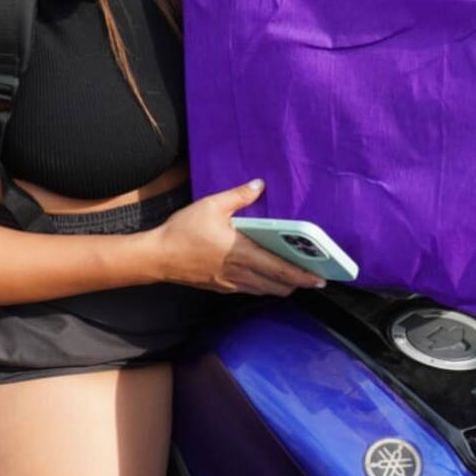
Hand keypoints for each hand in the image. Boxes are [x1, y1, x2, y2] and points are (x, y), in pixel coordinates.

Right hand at [151, 180, 324, 295]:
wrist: (156, 257)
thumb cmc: (183, 230)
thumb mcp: (212, 206)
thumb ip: (239, 195)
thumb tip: (260, 185)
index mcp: (241, 252)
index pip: (279, 268)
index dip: (301, 275)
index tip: (319, 278)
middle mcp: (239, 272)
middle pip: (276, 285)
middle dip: (298, 283)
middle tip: (317, 280)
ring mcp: (229, 283)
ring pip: (264, 290)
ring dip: (282, 286)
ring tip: (298, 279)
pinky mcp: (220, 287)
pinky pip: (249, 290)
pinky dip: (265, 287)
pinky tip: (269, 280)